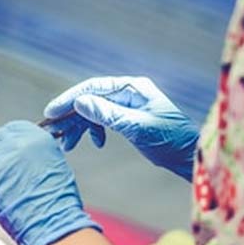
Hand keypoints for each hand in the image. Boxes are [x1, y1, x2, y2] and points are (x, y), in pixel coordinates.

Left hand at [0, 121, 98, 244]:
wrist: (51, 223)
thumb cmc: (57, 203)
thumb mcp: (54, 166)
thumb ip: (35, 154)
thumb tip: (20, 157)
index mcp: (38, 137)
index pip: (12, 130)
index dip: (8, 145)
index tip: (9, 156)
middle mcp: (17, 142)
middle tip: (4, 175)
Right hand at [43, 76, 198, 180]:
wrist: (192, 156)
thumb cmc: (171, 141)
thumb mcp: (137, 128)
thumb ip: (108, 114)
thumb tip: (80, 101)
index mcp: (133, 88)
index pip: (93, 88)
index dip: (70, 99)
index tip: (51, 113)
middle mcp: (130, 92)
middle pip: (91, 99)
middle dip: (72, 117)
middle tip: (57, 135)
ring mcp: (130, 105)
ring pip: (96, 111)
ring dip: (80, 126)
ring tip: (69, 145)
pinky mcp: (130, 119)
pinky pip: (105, 120)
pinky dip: (95, 131)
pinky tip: (97, 143)